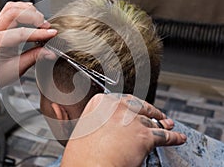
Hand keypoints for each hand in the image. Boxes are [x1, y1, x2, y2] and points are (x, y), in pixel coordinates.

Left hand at [0, 2, 56, 105]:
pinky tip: (31, 15)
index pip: (20, 33)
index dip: (39, 33)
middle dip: (34, 17)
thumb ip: (34, 57)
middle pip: (14, 13)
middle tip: (47, 27)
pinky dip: (22, 9)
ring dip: (28, 10)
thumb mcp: (16, 69)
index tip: (52, 34)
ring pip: (11, 8)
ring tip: (41, 21)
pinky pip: (9, 10)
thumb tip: (49, 52)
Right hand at [62, 94, 186, 166]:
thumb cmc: (82, 154)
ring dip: (163, 122)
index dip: (131, 105)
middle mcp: (118, 107)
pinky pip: (164, 136)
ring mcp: (133, 120)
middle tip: (156, 113)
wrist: (90, 165)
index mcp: (101, 103)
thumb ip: (96, 121)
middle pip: (139, 106)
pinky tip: (178, 138)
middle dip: (150, 110)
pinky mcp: (146, 136)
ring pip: (152, 120)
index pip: (121, 100)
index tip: (134, 107)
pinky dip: (174, 138)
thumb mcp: (83, 129)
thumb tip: (103, 126)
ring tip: (168, 124)